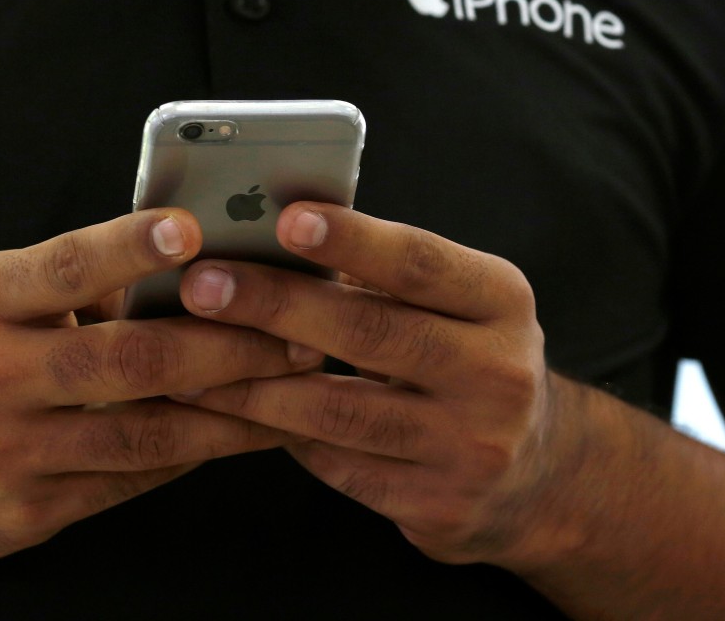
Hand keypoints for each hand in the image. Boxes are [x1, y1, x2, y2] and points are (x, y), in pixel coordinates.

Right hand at [0, 208, 320, 562]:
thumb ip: (74, 286)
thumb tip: (187, 268)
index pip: (66, 266)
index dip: (131, 247)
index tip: (193, 230)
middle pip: (128, 359)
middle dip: (226, 347)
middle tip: (299, 333)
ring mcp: (9, 452)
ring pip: (143, 433)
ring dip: (231, 413)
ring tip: (293, 390)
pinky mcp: (29, 510)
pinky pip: (131, 481)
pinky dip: (193, 455)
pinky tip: (240, 434)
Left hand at [174, 202, 573, 565]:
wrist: (536, 475)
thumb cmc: (467, 360)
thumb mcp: (458, 306)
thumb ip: (387, 277)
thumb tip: (272, 237)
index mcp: (501, 302)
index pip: (419, 262)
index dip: (350, 240)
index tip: (283, 219)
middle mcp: (499, 374)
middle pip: (369, 333)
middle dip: (273, 306)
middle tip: (201, 288)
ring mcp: (471, 447)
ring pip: (340, 411)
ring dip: (253, 386)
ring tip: (188, 366)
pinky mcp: (438, 505)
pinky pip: (337, 464)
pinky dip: (280, 434)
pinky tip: (235, 414)